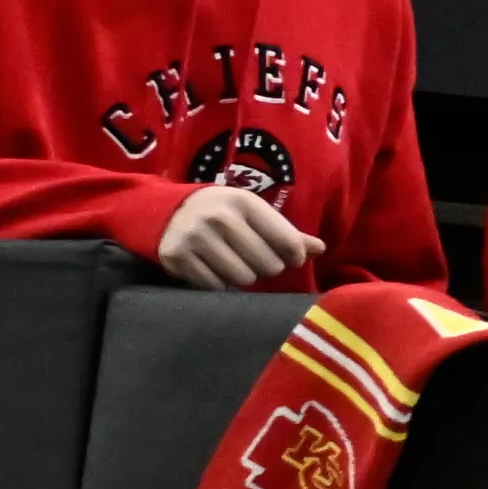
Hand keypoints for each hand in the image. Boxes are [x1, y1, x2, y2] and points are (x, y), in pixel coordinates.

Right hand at [152, 184, 322, 289]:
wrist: (167, 212)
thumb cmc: (223, 214)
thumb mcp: (254, 213)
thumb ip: (287, 232)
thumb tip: (320, 248)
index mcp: (244, 202)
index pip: (287, 242)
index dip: (294, 256)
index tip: (289, 258)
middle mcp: (219, 217)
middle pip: (268, 265)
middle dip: (266, 267)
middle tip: (254, 259)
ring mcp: (195, 237)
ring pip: (243, 278)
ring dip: (243, 277)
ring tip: (234, 263)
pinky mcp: (178, 257)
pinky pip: (216, 286)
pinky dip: (219, 283)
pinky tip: (213, 268)